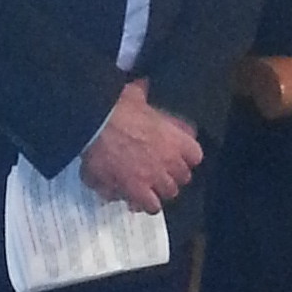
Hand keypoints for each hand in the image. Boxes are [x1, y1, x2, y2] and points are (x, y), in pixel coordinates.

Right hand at [80, 81, 201, 214]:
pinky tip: (134, 199)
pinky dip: (143, 204)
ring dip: (160, 190)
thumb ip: (143, 93)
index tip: (179, 154)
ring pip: (168, 194)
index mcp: (175, 138)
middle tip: (161, 171)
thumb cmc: (117, 108)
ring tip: (149, 187)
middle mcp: (170, 162)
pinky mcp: (135, 191)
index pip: (195, 155)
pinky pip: (149, 206)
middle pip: (183, 177)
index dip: (187, 156)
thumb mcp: (135, 94)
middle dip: (173, 175)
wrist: (95, 127)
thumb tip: (143, 84)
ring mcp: (154, 178)